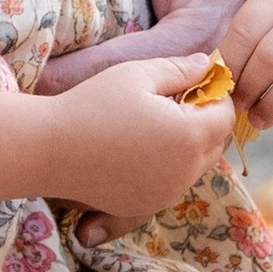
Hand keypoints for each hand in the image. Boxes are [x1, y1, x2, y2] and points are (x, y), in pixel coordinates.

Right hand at [0, 46, 235, 233]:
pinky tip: (137, 149)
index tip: (191, 81)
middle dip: (204, 120)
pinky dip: (167, 167)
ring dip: (186, 145)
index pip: (226, 115)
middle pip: (216, 143)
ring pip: (196, 165)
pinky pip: (172, 183)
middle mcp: (185, 172)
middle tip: (170, 100)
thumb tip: (207, 64)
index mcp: (189, 136)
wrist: (46, 150)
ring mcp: (166, 195)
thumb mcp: (138, 74)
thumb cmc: (92, 104)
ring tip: (151, 124)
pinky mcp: (146, 206)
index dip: (215, 95)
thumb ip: (180, 69)